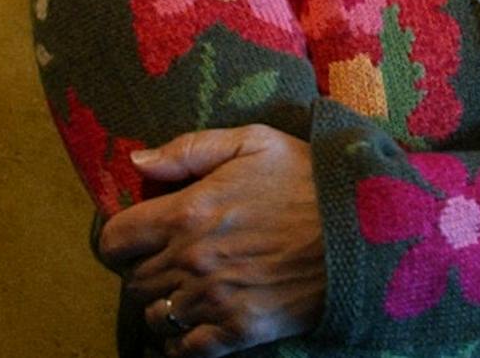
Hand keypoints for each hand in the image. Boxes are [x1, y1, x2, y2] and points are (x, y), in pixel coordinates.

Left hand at [98, 124, 325, 356]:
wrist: (366, 228)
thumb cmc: (309, 179)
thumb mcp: (255, 142)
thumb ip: (190, 148)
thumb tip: (137, 162)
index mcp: (189, 212)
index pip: (114, 240)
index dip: (122, 237)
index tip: (141, 233)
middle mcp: (192, 260)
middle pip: (133, 280)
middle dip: (145, 268)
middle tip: (173, 256)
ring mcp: (214, 300)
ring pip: (154, 316)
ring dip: (163, 303)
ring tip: (187, 288)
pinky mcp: (239, 330)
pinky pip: (185, 350)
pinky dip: (180, 342)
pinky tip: (194, 324)